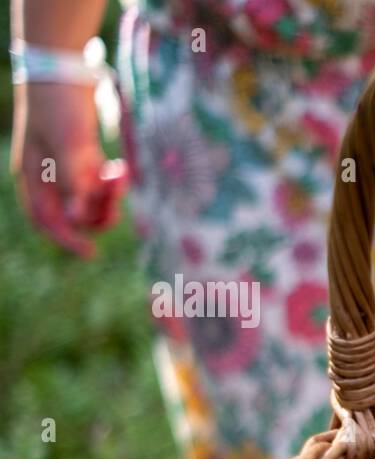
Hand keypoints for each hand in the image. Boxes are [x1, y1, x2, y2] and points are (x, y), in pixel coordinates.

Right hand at [10, 82, 127, 257]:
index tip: (91, 253)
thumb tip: (77, 217)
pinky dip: (110, 182)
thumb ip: (73, 181)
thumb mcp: (68, 145)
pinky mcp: (82, 157)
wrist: (65, 69)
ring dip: (109, 195)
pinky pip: (98, 184)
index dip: (67, 239)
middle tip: (118, 187)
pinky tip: (120, 168)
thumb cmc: (60, 107)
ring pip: (91, 200)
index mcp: (33, 177)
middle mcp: (48, 177)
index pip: (47, 220)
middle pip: (75, 214)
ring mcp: (65, 168)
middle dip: (99, 208)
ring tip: (121, 172)